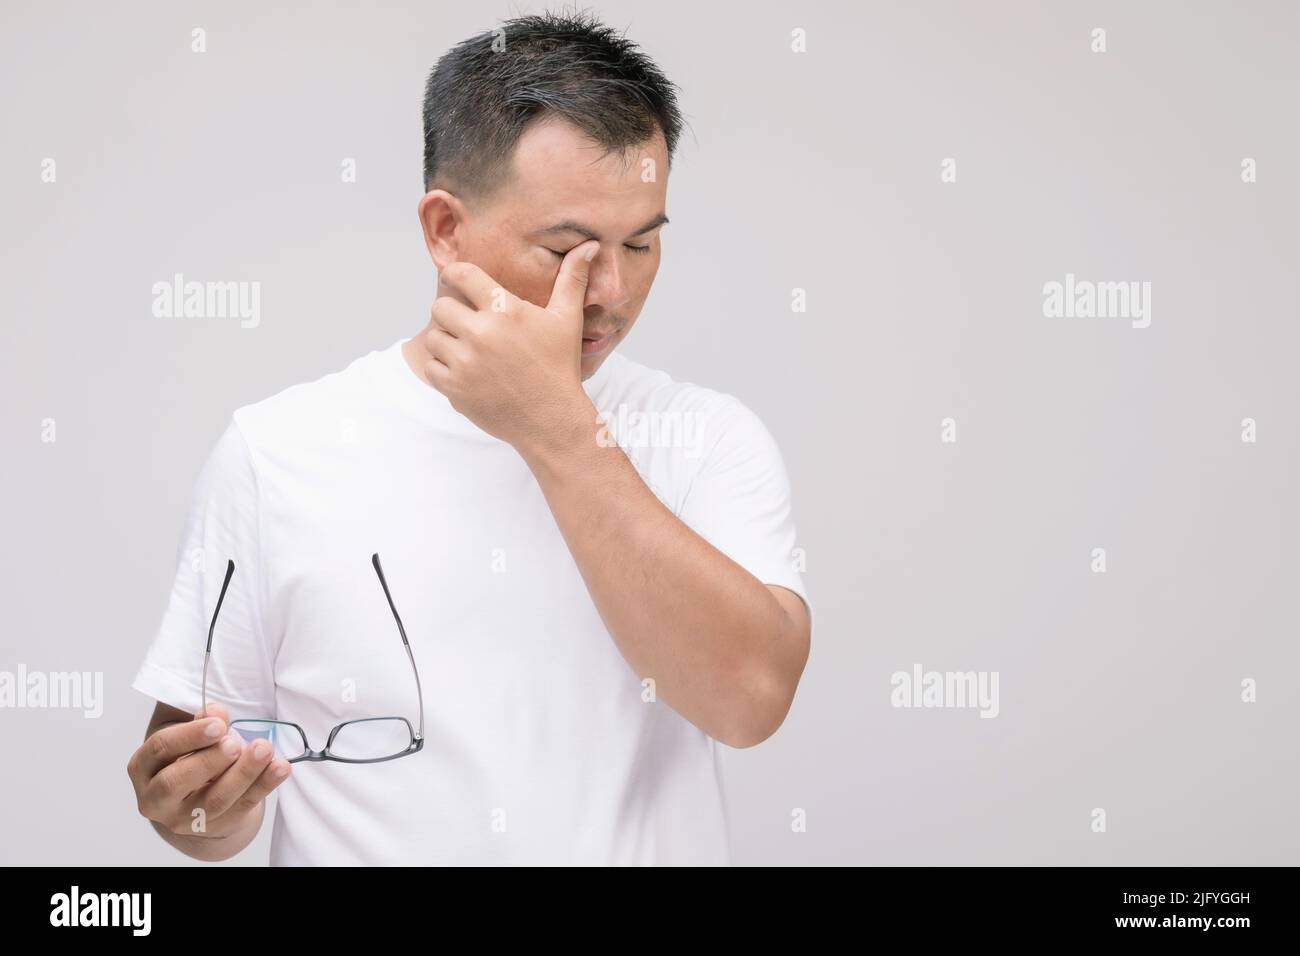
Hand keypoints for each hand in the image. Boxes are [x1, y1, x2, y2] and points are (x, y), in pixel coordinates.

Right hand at [127, 703, 290, 839]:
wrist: (197, 796)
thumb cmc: (189, 755)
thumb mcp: (188, 734)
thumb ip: (200, 720)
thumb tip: (215, 712)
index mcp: (143, 767)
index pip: (159, 749)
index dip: (189, 735)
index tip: (218, 724)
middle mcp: (156, 798)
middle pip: (176, 782)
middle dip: (209, 761)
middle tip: (235, 743)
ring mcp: (183, 818)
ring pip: (214, 799)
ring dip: (243, 773)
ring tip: (264, 749)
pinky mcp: (215, 826)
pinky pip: (242, 806)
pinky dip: (264, 785)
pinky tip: (280, 767)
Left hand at [421, 240, 599, 451]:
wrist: (552, 420)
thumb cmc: (560, 367)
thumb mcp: (568, 319)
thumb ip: (572, 279)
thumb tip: (589, 245)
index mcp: (505, 310)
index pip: (461, 274)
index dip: (454, 274)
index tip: (456, 280)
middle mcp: (482, 333)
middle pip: (440, 307)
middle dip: (452, 313)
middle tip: (468, 324)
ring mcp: (465, 362)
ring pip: (434, 337)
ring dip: (446, 341)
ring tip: (467, 349)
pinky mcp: (455, 388)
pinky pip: (431, 367)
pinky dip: (442, 368)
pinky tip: (464, 371)